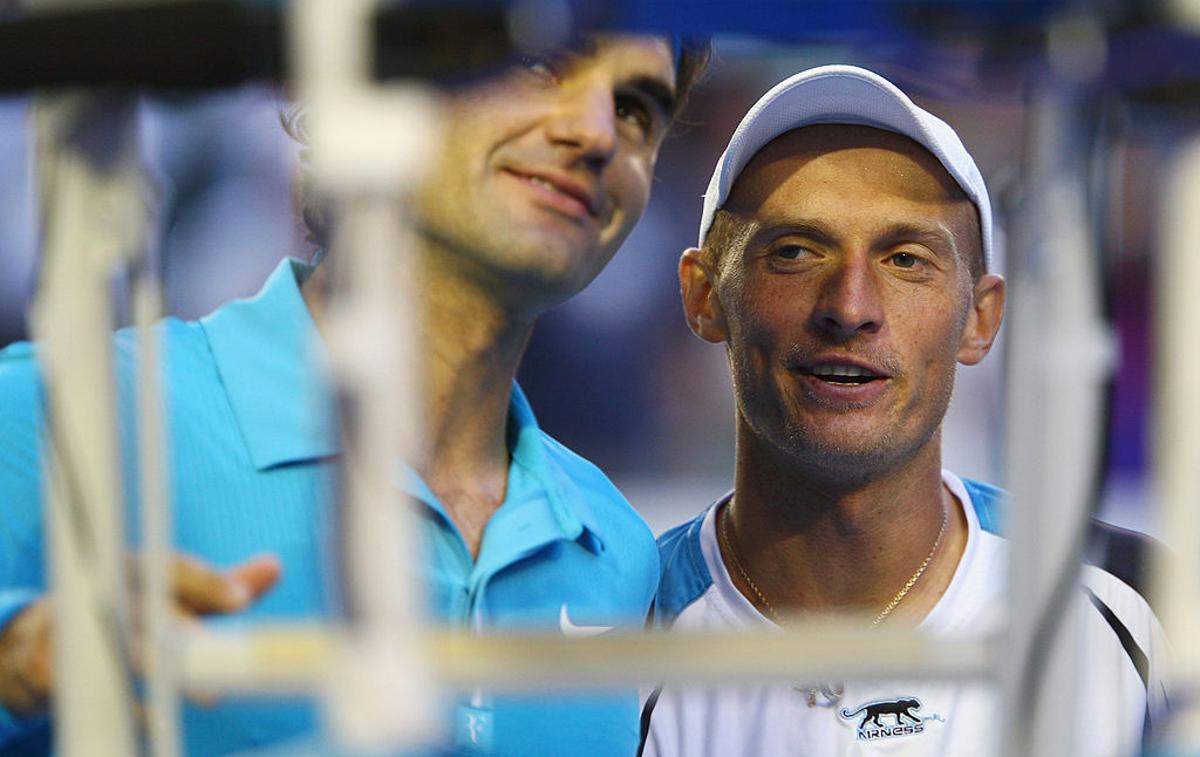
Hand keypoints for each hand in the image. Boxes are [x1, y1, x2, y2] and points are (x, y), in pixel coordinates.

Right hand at [0, 553, 280, 717]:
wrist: (39, 641)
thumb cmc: (128, 612)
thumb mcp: (172, 596)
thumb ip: (220, 586)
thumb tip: (274, 566)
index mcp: (139, 568)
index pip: (174, 570)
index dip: (209, 584)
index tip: (242, 600)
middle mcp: (109, 594)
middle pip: (150, 612)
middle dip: (185, 631)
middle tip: (221, 649)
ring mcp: (78, 630)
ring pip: (126, 651)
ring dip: (165, 672)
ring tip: (209, 696)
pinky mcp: (54, 668)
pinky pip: (96, 690)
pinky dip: (131, 707)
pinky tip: (161, 721)